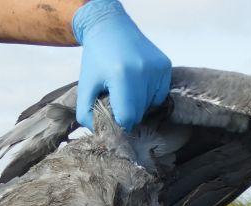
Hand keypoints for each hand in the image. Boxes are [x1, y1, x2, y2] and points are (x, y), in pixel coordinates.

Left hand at [73, 0, 171, 130]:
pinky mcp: (165, 65)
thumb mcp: (85, 87)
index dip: (119, 124)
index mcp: (122, 76)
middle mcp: (143, 71)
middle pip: (139, 113)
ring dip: (137, 105)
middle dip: (127, 114)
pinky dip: (148, 96)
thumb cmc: (96, 58)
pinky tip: (137, 85)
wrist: (110, 27)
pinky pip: (159, 95)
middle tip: (116, 101)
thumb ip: (87, 116)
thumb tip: (101, 134)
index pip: (127, 118)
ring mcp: (157, 67)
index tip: (112, 120)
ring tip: (125, 89)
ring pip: (150, 106)